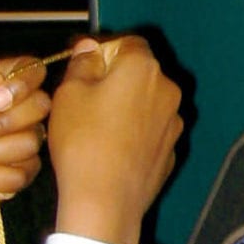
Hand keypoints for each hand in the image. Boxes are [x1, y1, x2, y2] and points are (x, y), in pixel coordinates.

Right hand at [46, 36, 181, 243]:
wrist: (105, 201)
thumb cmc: (83, 141)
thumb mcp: (69, 93)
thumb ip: (83, 62)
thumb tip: (91, 49)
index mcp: (144, 68)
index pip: (127, 42)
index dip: (103, 48)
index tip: (82, 61)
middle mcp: (168, 90)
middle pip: (140, 72)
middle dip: (115, 77)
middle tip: (84, 95)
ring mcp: (174, 123)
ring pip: (146, 102)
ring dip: (127, 105)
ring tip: (96, 125)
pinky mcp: (171, 151)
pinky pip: (150, 131)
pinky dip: (134, 131)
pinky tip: (112, 148)